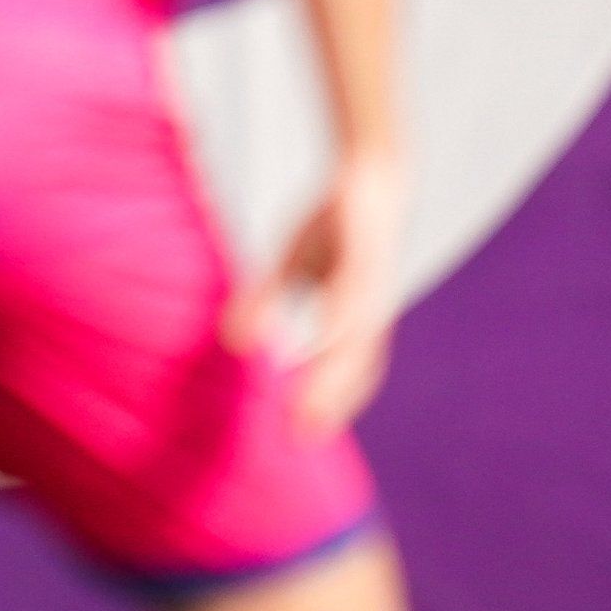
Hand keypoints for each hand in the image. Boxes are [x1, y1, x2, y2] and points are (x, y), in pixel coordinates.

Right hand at [228, 147, 409, 434]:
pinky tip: (315, 348)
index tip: (299, 440)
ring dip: (331, 382)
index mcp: (357, 318)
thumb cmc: (337, 221)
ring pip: (353, 346)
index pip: (347, 373)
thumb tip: (239, 344)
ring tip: (305, 410)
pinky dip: (333, 329)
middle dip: (327, 405)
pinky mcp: (364, 259)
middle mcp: (370, 312)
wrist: (371, 170)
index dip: (325, 405)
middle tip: (301, 440)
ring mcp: (370, 288)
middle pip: (354, 370)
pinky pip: (349, 301)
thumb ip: (267, 302)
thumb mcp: (293, 263)